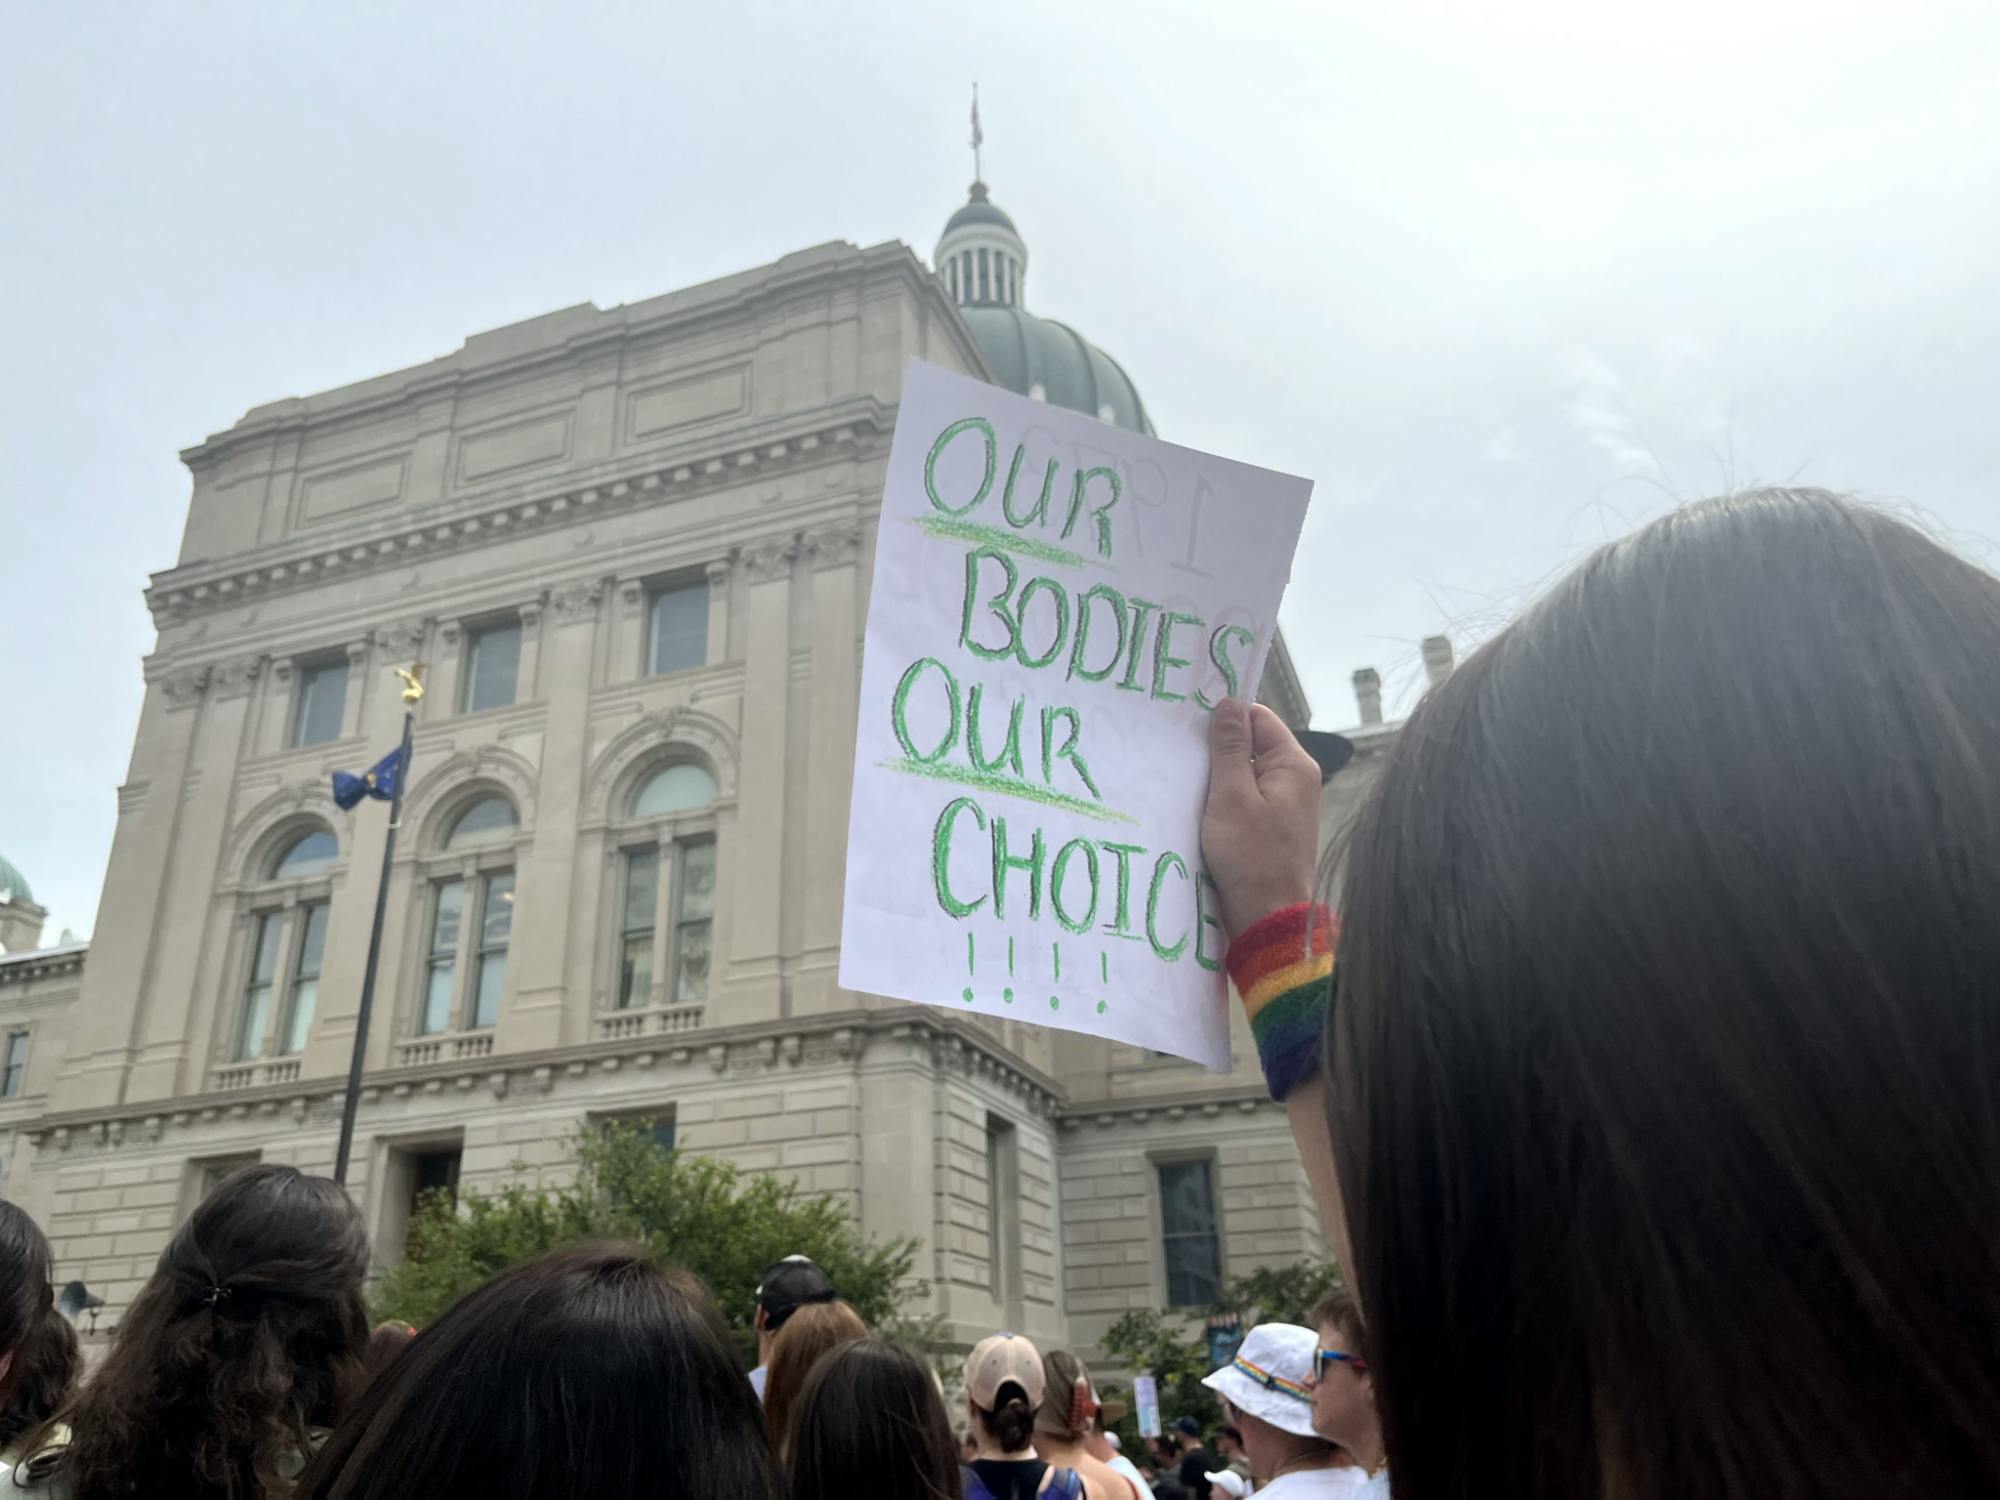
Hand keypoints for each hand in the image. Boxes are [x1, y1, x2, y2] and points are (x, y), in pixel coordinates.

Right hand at [1201, 699, 1322, 937]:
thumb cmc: (1250, 857)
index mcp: (1294, 766)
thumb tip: (1229, 704)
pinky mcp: (1273, 827)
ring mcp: (1286, 805)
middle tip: (1183, 756)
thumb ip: (1230, 748)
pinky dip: (1225, 800)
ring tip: (1188, 782)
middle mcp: (1296, 781)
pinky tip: (1201, 808)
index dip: (1227, 719)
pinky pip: (1247, 799)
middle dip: (1220, 750)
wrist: (1267, 918)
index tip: (1192, 726)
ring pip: (1247, 774)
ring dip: (1219, 778)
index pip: (1260, 719)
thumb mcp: (1231, 796)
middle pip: (1253, 746)